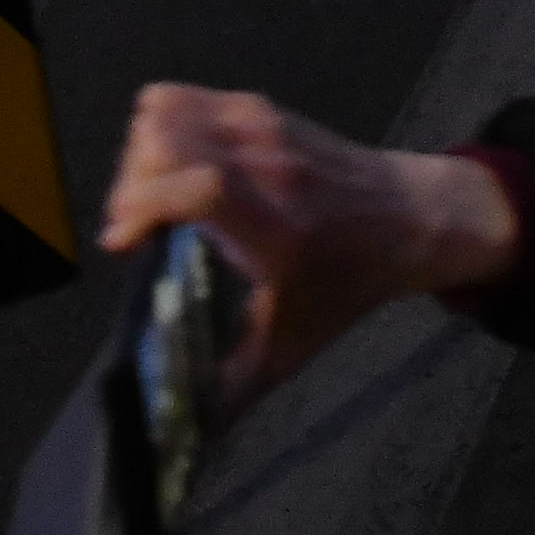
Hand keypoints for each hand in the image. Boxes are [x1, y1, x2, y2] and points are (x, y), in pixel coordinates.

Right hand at [95, 85, 518, 399]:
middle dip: (129, 183)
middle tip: (137, 228)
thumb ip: (230, 392)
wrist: (414, 219)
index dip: (143, 206)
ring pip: (168, 108)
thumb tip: (180, 437)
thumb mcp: (290, 347)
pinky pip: (186, 96)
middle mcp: (270, 168)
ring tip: (150, 196)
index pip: (198, 187)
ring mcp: (267, 128)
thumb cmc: (350, 284)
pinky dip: (164, 126)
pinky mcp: (263, 108)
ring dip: (141, 152)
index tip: (120, 242)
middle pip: (166, 135)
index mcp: (276, 227)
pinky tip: (174, 169)